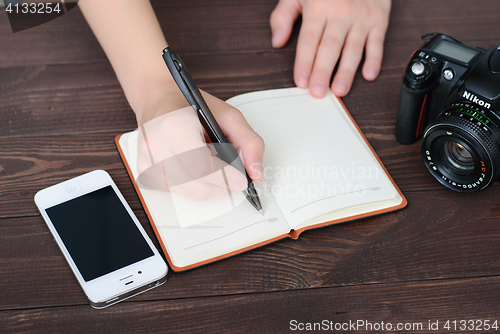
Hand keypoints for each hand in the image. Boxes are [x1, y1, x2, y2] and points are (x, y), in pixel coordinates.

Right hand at [136, 90, 264, 200]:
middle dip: (222, 186)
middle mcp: (155, 146)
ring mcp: (147, 161)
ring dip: (209, 185)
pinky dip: (194, 184)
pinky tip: (195, 167)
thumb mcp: (227, 115)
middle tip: (235, 177)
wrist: (157, 99)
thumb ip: (249, 142)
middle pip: (197, 186)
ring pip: (189, 193)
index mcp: (174, 127)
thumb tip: (256, 173)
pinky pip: (178, 191)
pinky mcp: (144, 172)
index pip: (203, 166)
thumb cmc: (190, 106)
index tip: (242, 179)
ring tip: (213, 165)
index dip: (226, 177)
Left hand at [270, 0, 390, 96]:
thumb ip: (283, 15)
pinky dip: (375, 59)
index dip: (304, 62)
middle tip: (318, 92)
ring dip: (346, 71)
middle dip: (323, 72)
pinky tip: (368, 75)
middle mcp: (340, 13)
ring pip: (353, 48)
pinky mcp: (379, 20)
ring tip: (339, 90)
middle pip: (330, 47)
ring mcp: (361, 17)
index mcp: (318, 7)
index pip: (309, 40)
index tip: (301, 81)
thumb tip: (277, 41)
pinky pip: (377, 42)